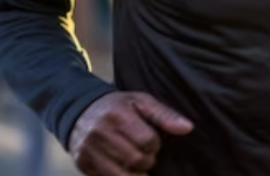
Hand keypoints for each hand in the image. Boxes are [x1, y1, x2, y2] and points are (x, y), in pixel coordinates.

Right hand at [70, 92, 192, 174]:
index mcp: (117, 114)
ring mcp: (89, 150)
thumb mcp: (141, 102)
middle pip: (136, 159)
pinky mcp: (83, 164)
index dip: (154, 144)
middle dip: (146, 160)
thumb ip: (165, 114)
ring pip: (123, 175)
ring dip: (136, 173)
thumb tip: (188, 128)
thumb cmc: (118, 107)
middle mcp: (100, 132)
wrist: (81, 112)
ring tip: (135, 162)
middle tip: (143, 153)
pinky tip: (123, 168)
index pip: (147, 141)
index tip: (150, 140)